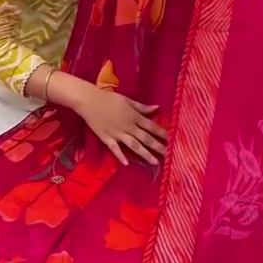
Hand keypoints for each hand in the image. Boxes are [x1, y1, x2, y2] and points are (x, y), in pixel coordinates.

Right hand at [50, 73, 166, 166]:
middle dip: (158, 147)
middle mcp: (128, 126)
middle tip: (169, 156)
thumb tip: (157, 108)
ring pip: (134, 145)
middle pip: (146, 138)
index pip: (152, 126)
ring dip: (145, 154)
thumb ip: (142, 107)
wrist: (90, 100)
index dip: (162, 134)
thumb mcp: (128, 100)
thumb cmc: (109, 98)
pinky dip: (120, 155)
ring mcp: (117, 133)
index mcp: (134, 116)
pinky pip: (114, 148)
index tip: (172, 140)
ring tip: (155, 162)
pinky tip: (127, 163)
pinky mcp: (106, 138)